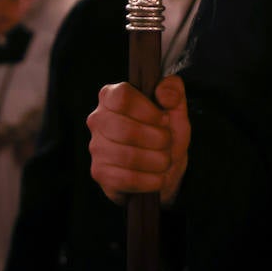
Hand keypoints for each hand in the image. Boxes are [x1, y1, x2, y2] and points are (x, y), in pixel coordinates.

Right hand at [87, 75, 190, 204]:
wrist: (163, 169)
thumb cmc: (164, 134)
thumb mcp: (175, 109)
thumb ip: (173, 90)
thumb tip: (164, 92)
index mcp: (111, 96)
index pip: (122, 97)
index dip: (148, 111)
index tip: (164, 120)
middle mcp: (98, 119)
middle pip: (126, 129)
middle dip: (157, 139)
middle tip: (167, 143)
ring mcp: (96, 147)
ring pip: (128, 157)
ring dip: (157, 161)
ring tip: (164, 160)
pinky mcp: (99, 173)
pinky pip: (127, 179)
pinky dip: (150, 180)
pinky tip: (157, 176)